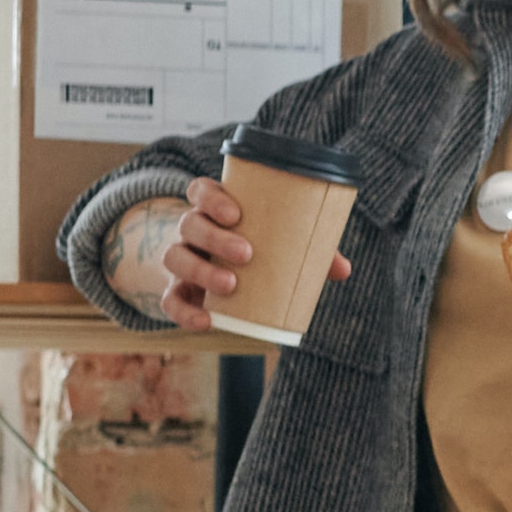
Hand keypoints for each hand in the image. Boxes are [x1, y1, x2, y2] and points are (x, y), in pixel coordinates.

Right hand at [124, 178, 351, 332]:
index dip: (211, 197)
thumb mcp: (278, 244)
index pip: (200, 190)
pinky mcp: (175, 290)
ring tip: (231, 285)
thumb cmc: (256, 250)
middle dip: (215, 237)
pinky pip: (169, 300)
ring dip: (201, 270)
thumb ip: (309, 250)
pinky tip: (207, 321)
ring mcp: (180, 259)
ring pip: (175, 256)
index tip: (237, 213)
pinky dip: (185, 312)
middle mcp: (191, 231)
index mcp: (213, 210)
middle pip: (189, 223)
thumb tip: (343, 269)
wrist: (214, 277)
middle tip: (247, 253)